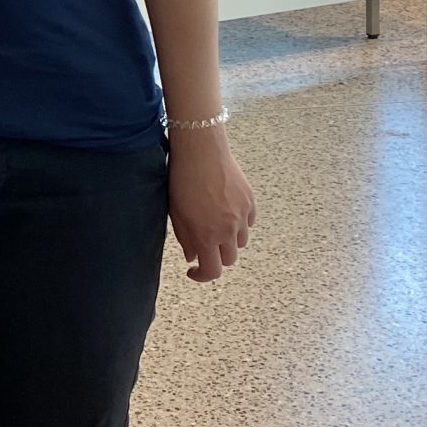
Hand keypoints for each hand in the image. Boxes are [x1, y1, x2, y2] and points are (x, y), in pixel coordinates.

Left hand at [167, 127, 254, 282]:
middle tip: (205, 246)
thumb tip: (193, 256)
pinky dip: (240, 223)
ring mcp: (242, 216)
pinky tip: (227, 211)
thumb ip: (186, 239)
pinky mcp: (250, 201)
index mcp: (207, 236)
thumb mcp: (177, 213)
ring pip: (241, 242)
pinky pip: (249, 222)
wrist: (201, 150)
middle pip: (230, 259)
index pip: (212, 271)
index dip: (202, 276)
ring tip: (215, 225)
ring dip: (229, 240)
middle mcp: (228, 230)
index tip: (194, 270)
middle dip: (216, 257)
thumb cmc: (183, 179)